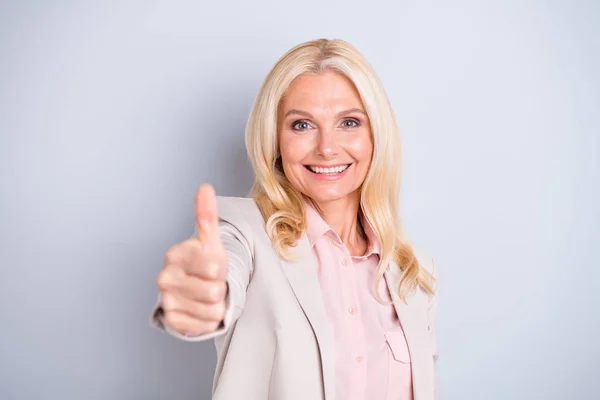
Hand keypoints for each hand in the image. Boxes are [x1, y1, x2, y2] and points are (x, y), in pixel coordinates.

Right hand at [156, 184, 227, 335]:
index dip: (221, 268)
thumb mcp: (209, 240)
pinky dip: (208, 319)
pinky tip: (200, 308)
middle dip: (219, 288)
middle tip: (209, 282)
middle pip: (215, 290)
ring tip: (205, 295)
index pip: (215, 267)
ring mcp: (166, 300)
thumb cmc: (204, 263)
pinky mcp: (171, 320)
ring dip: (216, 304)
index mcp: (174, 254)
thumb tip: (205, 187)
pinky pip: (206, 324)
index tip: (212, 266)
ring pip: (213, 309)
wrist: (192, 289)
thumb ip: (206, 215)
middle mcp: (164, 277)